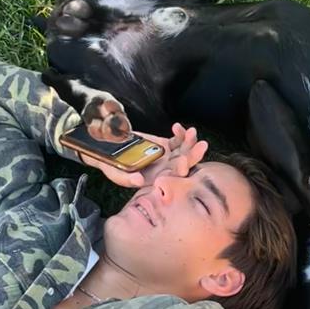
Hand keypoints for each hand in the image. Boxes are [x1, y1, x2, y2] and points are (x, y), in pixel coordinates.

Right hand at [80, 122, 207, 189]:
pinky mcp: (166, 145)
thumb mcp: (115, 173)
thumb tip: (139, 181)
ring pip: (184, 151)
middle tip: (201, 145)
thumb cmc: (111, 165)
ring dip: (190, 141)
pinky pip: (178, 140)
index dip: (180, 170)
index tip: (184, 162)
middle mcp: (166, 171)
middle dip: (193, 155)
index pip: (173, 178)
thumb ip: (126, 178)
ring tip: (191, 131)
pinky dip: (180, 133)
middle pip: (185, 164)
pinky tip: (177, 127)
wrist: (108, 149)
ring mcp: (168, 158)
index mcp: (157, 182)